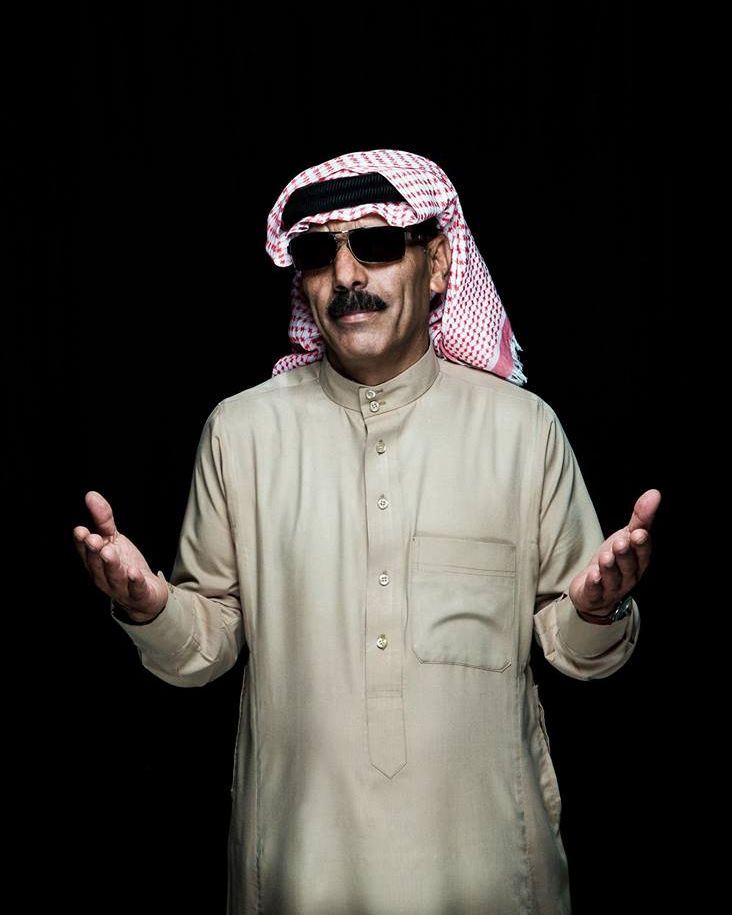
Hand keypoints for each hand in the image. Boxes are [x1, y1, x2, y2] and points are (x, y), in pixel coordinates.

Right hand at [73, 490, 168, 622]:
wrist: (146, 594)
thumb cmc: (124, 564)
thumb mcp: (113, 538)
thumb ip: (102, 519)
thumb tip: (90, 495)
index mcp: (95, 562)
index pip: (85, 552)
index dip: (82, 542)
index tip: (81, 531)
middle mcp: (104, 576)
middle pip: (97, 564)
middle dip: (94, 552)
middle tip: (94, 539)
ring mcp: (120, 587)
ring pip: (113, 577)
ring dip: (111, 565)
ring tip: (109, 552)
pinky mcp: (139, 595)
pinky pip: (136, 590)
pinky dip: (134, 582)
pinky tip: (134, 572)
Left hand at [569, 488, 660, 620]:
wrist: (595, 591)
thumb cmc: (615, 560)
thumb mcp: (626, 536)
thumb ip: (640, 518)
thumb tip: (655, 493)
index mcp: (639, 561)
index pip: (642, 552)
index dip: (641, 544)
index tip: (638, 533)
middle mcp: (628, 576)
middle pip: (628, 566)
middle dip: (625, 554)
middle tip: (620, 542)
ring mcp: (612, 588)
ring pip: (612, 578)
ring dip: (609, 568)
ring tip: (606, 557)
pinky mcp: (594, 595)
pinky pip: (596, 591)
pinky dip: (595, 584)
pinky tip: (593, 575)